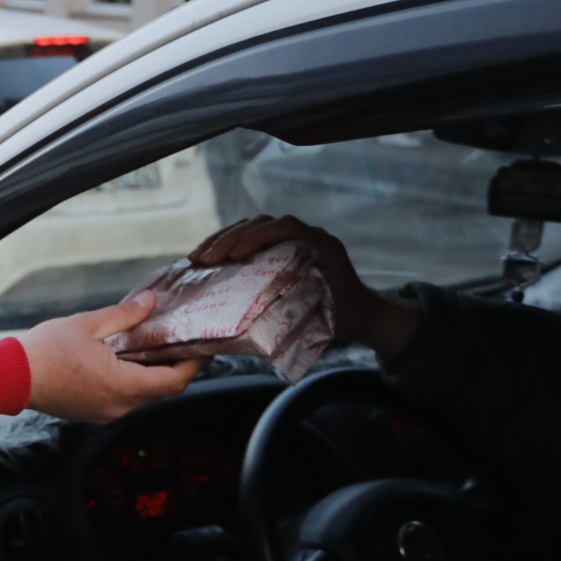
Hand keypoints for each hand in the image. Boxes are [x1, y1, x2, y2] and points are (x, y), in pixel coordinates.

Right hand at [19, 293, 201, 423]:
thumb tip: (150, 303)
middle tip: (181, 344)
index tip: (203, 349)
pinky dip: (132, 383)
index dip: (193, 365)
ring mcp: (105, 413)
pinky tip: (125, 362)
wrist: (10, 377)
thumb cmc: (45, 351)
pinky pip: (124, 400)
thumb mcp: (88, 324)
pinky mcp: (92, 413)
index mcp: (122, 385)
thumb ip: (125, 315)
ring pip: (143, 397)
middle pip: (161, 391)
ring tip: (153, 349)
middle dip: (175, 368)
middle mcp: (118, 406)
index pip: (174, 381)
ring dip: (152, 376)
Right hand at [185, 215, 419, 359]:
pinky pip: (252, 236)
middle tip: (204, 260)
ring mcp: (293, 238)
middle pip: (263, 224)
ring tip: (198, 258)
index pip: (286, 228)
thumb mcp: (323, 321)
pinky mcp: (281, 245)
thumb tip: (250, 336)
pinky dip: (229, 244)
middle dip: (229, 239)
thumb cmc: (343, 319)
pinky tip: (208, 258)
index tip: (235, 256)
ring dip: (223, 240)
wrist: (362, 312)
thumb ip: (296, 321)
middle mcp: (308, 236)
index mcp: (323, 247)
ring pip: (253, 227)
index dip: (258, 237)